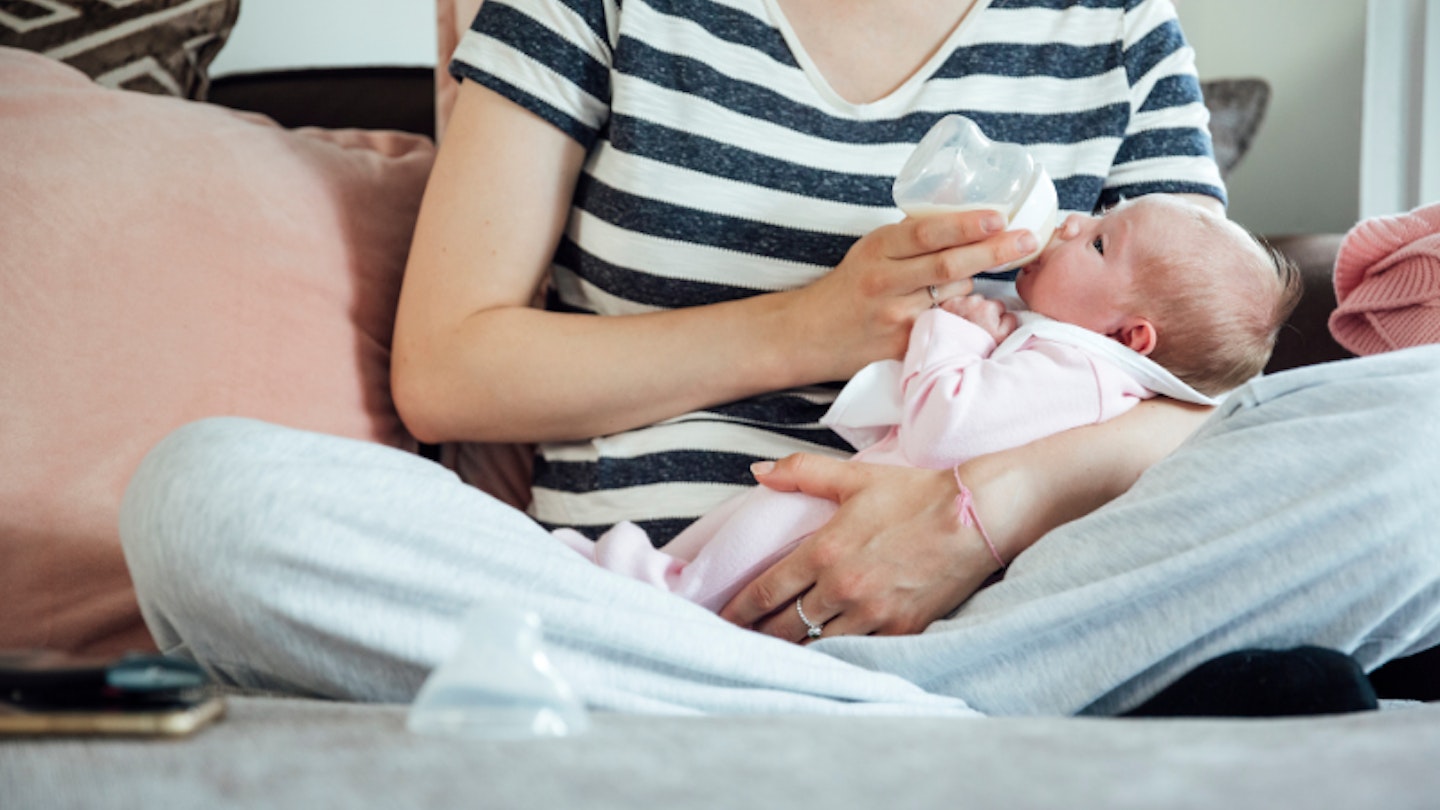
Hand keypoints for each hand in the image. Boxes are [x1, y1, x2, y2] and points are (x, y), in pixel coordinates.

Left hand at [718, 454, 1004, 640]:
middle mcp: (842, 589)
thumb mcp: (854, 477)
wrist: (976, 518)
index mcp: (824, 552)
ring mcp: (872, 614)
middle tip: (740, 641)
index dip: (738, 611)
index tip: (722, 619)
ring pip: (818, 645)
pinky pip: (857, 651)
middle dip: (758, 636)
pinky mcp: (900, 630)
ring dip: (794, 649)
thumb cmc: (914, 495)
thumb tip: (758, 471)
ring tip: (774, 652)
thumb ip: (801, 474)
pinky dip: (837, 652)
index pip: (765, 592)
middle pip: (784, 628)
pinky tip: (824, 654)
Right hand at [784, 212, 1039, 381]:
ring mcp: (894, 317)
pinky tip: (965, 310)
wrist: (809, 333)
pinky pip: (947, 324)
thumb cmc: (851, 285)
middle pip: (950, 266)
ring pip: (954, 295)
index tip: (999, 217)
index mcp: (879, 248)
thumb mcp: (873, 249)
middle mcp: (885, 282)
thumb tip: (973, 222)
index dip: (966, 225)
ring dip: (973, 285)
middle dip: (995, 251)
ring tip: (969, 280)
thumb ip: (914, 238)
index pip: (929, 233)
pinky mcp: (901, 345)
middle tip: (1029, 239)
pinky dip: (962, 313)